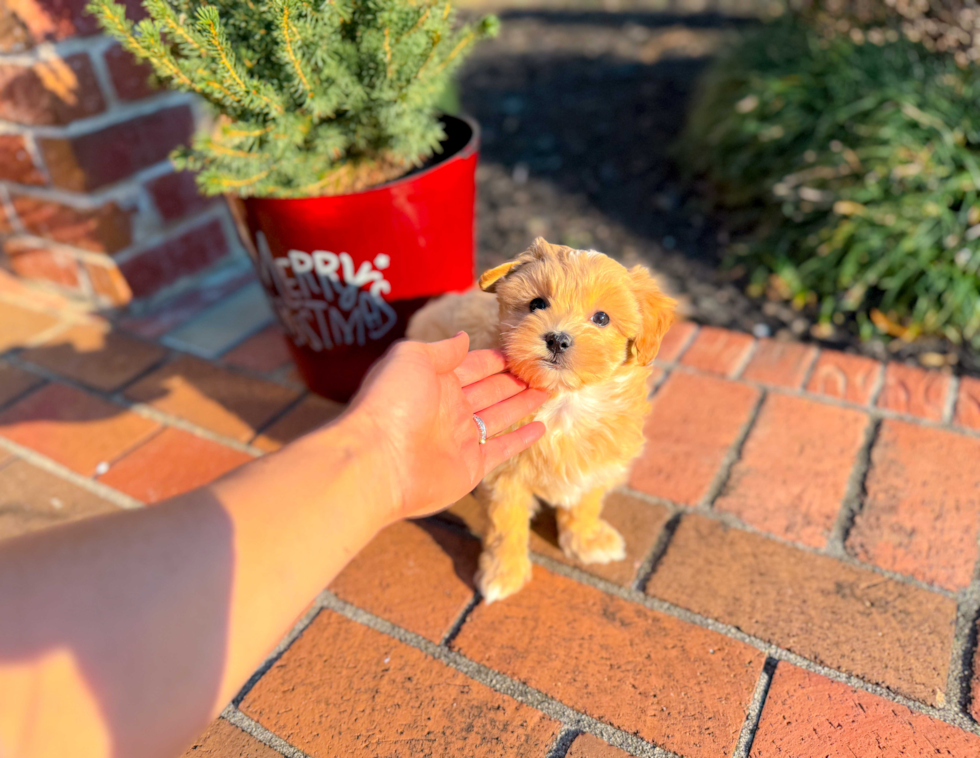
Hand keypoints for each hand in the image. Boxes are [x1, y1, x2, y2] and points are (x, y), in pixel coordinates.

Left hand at [350, 332, 547, 521]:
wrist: (377, 461)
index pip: (473, 367)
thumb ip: (442, 350)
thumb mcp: (411, 358)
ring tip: (548, 391)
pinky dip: (521, 439)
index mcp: (434, 382)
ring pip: (499, 417)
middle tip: (544, 370)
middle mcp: (448, 410)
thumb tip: (463, 337)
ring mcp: (460, 440)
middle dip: (514, 380)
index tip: (522, 351)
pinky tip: (541, 427)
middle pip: (489, 391)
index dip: (496, 359)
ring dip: (522, 404)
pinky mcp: (470, 468)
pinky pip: (502, 449)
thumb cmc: (390, 403)